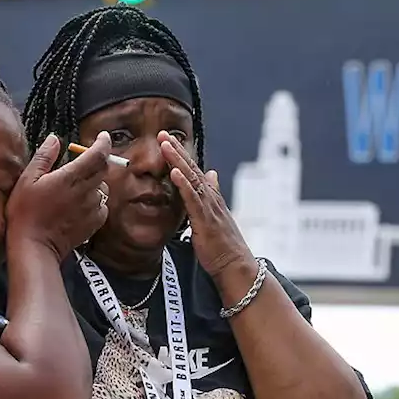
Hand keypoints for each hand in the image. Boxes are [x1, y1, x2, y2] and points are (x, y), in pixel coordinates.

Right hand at [7, 132, 110, 258]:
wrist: (35, 246)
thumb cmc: (26, 212)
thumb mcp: (27, 180)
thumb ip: (44, 157)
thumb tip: (55, 139)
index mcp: (70, 177)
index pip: (98, 155)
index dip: (104, 143)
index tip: (103, 137)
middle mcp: (86, 191)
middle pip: (104, 169)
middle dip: (97, 161)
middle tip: (82, 162)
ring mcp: (93, 208)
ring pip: (103, 187)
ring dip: (95, 182)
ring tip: (76, 187)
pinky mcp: (95, 222)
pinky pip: (103, 205)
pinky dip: (95, 200)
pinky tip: (80, 204)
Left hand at [160, 132, 254, 282]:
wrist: (235, 265)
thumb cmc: (224, 245)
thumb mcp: (216, 215)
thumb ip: (212, 193)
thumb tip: (212, 174)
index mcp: (211, 197)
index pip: (195, 171)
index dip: (182, 155)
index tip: (169, 140)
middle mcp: (211, 198)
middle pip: (192, 169)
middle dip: (178, 150)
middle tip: (163, 133)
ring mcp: (209, 208)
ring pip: (192, 179)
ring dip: (178, 160)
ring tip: (166, 144)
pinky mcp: (205, 220)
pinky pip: (193, 199)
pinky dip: (184, 185)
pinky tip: (174, 172)